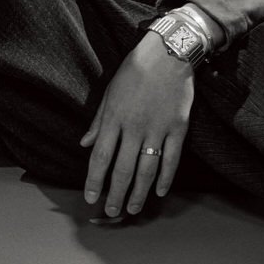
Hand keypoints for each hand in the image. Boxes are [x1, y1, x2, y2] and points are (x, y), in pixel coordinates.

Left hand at [81, 30, 193, 218]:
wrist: (169, 52)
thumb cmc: (136, 69)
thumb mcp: (110, 91)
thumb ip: (99, 121)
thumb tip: (85, 144)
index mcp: (114, 118)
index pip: (100, 157)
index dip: (94, 180)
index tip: (90, 196)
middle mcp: (134, 127)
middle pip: (122, 169)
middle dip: (115, 194)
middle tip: (112, 212)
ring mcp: (158, 128)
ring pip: (146, 169)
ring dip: (138, 192)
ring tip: (133, 209)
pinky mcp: (178, 127)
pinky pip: (172, 158)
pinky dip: (166, 177)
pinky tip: (160, 191)